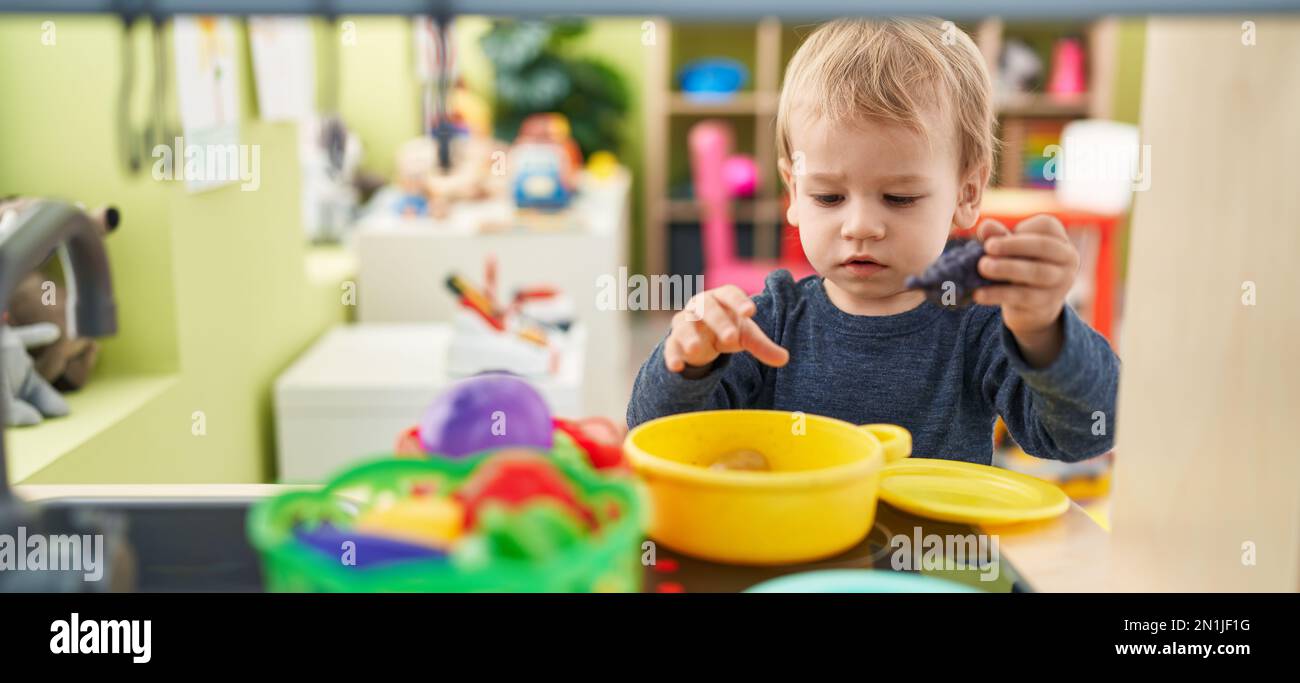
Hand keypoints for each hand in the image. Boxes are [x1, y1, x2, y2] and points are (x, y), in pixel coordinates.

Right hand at [663, 285, 789, 373]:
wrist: (701, 338)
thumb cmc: (727, 328)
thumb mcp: (745, 335)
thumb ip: (762, 346)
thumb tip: (785, 359)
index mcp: (721, 298)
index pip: (729, 294)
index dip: (739, 301)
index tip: (750, 312)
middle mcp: (700, 306)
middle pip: (707, 309)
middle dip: (718, 322)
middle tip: (732, 338)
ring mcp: (685, 323)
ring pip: (684, 326)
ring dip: (689, 336)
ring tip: (694, 348)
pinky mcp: (674, 342)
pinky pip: (671, 347)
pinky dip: (672, 357)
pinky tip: (677, 367)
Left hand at [972, 215, 1078, 365]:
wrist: (1032, 307)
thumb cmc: (1021, 268)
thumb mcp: (1011, 251)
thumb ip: (1000, 236)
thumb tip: (986, 226)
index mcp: (1060, 240)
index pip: (1046, 226)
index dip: (1021, 229)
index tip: (996, 237)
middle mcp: (1067, 259)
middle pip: (1043, 246)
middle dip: (1013, 245)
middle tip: (987, 247)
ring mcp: (1061, 282)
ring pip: (1036, 272)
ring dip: (1006, 268)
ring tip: (982, 266)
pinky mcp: (1048, 303)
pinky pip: (1023, 296)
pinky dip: (998, 294)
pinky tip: (979, 293)